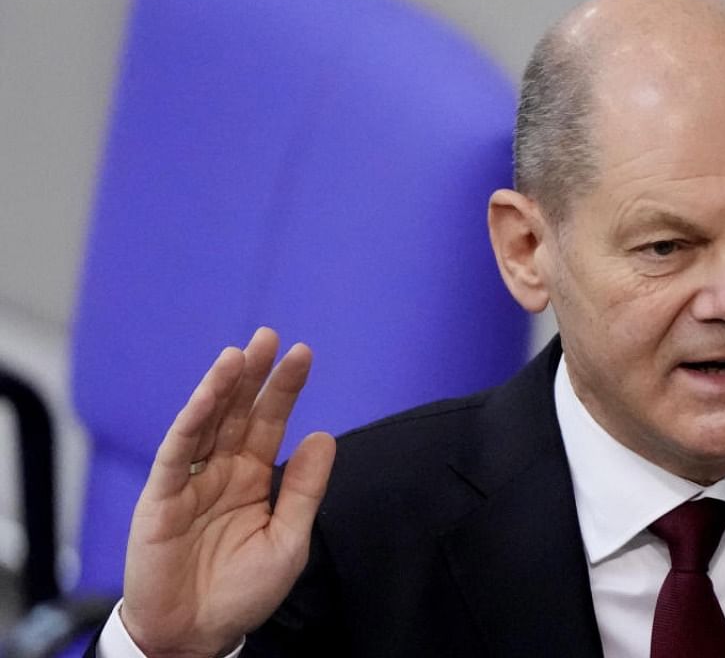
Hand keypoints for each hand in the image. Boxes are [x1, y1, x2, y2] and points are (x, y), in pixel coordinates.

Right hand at [120, 327, 335, 656]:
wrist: (198, 634)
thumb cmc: (242, 591)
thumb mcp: (289, 539)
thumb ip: (305, 488)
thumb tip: (323, 436)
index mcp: (252, 478)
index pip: (270, 423)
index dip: (285, 389)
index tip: (303, 354)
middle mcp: (221, 472)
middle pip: (238, 412)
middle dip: (254, 375)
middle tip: (271, 337)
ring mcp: (189, 481)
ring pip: (206, 423)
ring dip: (221, 387)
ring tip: (241, 354)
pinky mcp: (161, 498)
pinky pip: (177, 452)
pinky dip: (192, 420)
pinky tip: (209, 394)